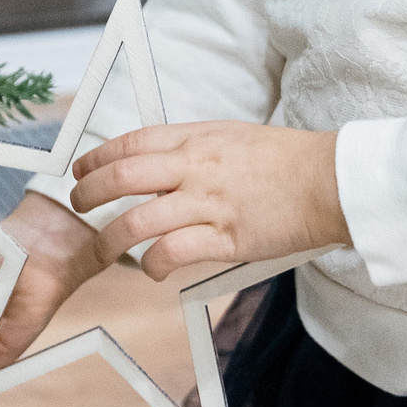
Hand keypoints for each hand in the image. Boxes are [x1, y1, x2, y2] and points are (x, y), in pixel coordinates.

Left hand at [70, 122, 349, 281]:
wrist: (329, 181)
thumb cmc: (286, 160)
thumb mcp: (231, 137)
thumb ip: (193, 149)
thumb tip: (160, 161)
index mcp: (195, 139)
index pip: (130, 143)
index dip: (97, 157)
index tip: (80, 169)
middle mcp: (195, 167)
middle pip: (122, 177)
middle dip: (88, 193)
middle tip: (77, 205)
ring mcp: (208, 203)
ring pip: (139, 221)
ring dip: (111, 238)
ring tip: (104, 249)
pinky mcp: (226, 238)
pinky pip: (174, 251)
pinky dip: (155, 264)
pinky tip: (153, 269)